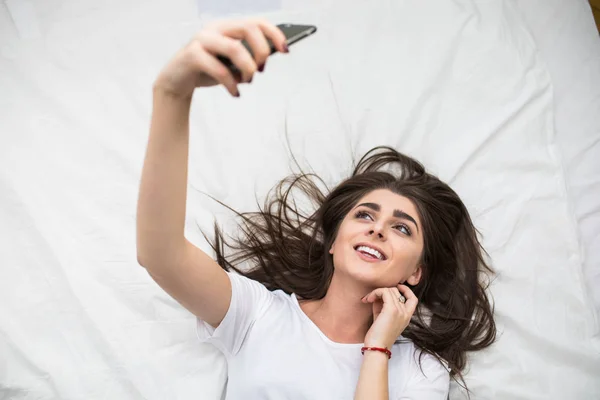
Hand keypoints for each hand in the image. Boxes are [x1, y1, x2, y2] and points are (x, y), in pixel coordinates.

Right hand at [153, 18, 287, 98]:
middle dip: (261, 50)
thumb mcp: (231, 64)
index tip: (286, 49)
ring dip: (248, 68)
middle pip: (248, 28)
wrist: (177, 81)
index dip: (274, 33)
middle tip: (261, 69)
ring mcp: (202, 40)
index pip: (256, 22)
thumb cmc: (207, 71)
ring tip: (247, 81)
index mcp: (227, 27)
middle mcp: (215, 28)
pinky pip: (219, 69)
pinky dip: (231, 84)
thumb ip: (247, 59)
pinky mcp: (192, 55)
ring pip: (235, 48)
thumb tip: (265, 61)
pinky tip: (235, 93)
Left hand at [362, 285, 417, 349]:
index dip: (405, 290)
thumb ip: (384, 305)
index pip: (413, 299)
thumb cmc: (378, 334)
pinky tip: (368, 300)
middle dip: (382, 291)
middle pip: (396, 291)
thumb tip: (379, 294)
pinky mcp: (392, 310)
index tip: (395, 287)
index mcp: (407, 316)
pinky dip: (375, 293)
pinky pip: (384, 292)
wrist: (377, 347)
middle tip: (371, 298)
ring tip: (368, 299)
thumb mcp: (383, 317)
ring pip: (389, 290)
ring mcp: (400, 310)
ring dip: (376, 292)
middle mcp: (406, 313)